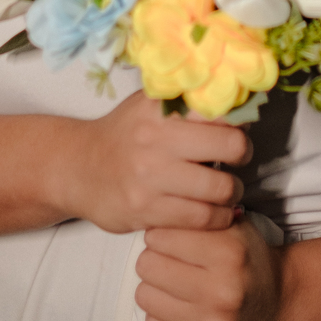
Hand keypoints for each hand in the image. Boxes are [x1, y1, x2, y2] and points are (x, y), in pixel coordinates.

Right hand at [56, 92, 251, 235]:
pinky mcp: (147, 210)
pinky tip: (215, 213)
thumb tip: (236, 102)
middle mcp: (157, 138)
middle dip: (242, 154)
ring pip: (220, 187)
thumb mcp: (149, 105)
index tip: (238, 127)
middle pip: (230, 145)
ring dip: (232, 192)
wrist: (78, 169)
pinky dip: (217, 218)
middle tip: (238, 159)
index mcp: (161, 107)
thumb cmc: (124, 135)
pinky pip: (200, 218)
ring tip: (228, 190)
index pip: (219, 107)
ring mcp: (151, 176)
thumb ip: (186, 102)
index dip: (238, 118)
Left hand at [135, 219, 282, 320]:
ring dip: (154, 289)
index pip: (159, 237)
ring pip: (145, 297)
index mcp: (229, 254)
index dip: (159, 234)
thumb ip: (197, 216)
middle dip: (153, 259)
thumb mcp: (232, 226)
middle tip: (166, 261)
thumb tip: (156, 216)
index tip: (166, 239)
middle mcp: (222, 292)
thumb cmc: (248, 261)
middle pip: (147, 266)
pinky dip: (160, 318)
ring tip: (172, 286)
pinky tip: (177, 310)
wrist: (278, 303)